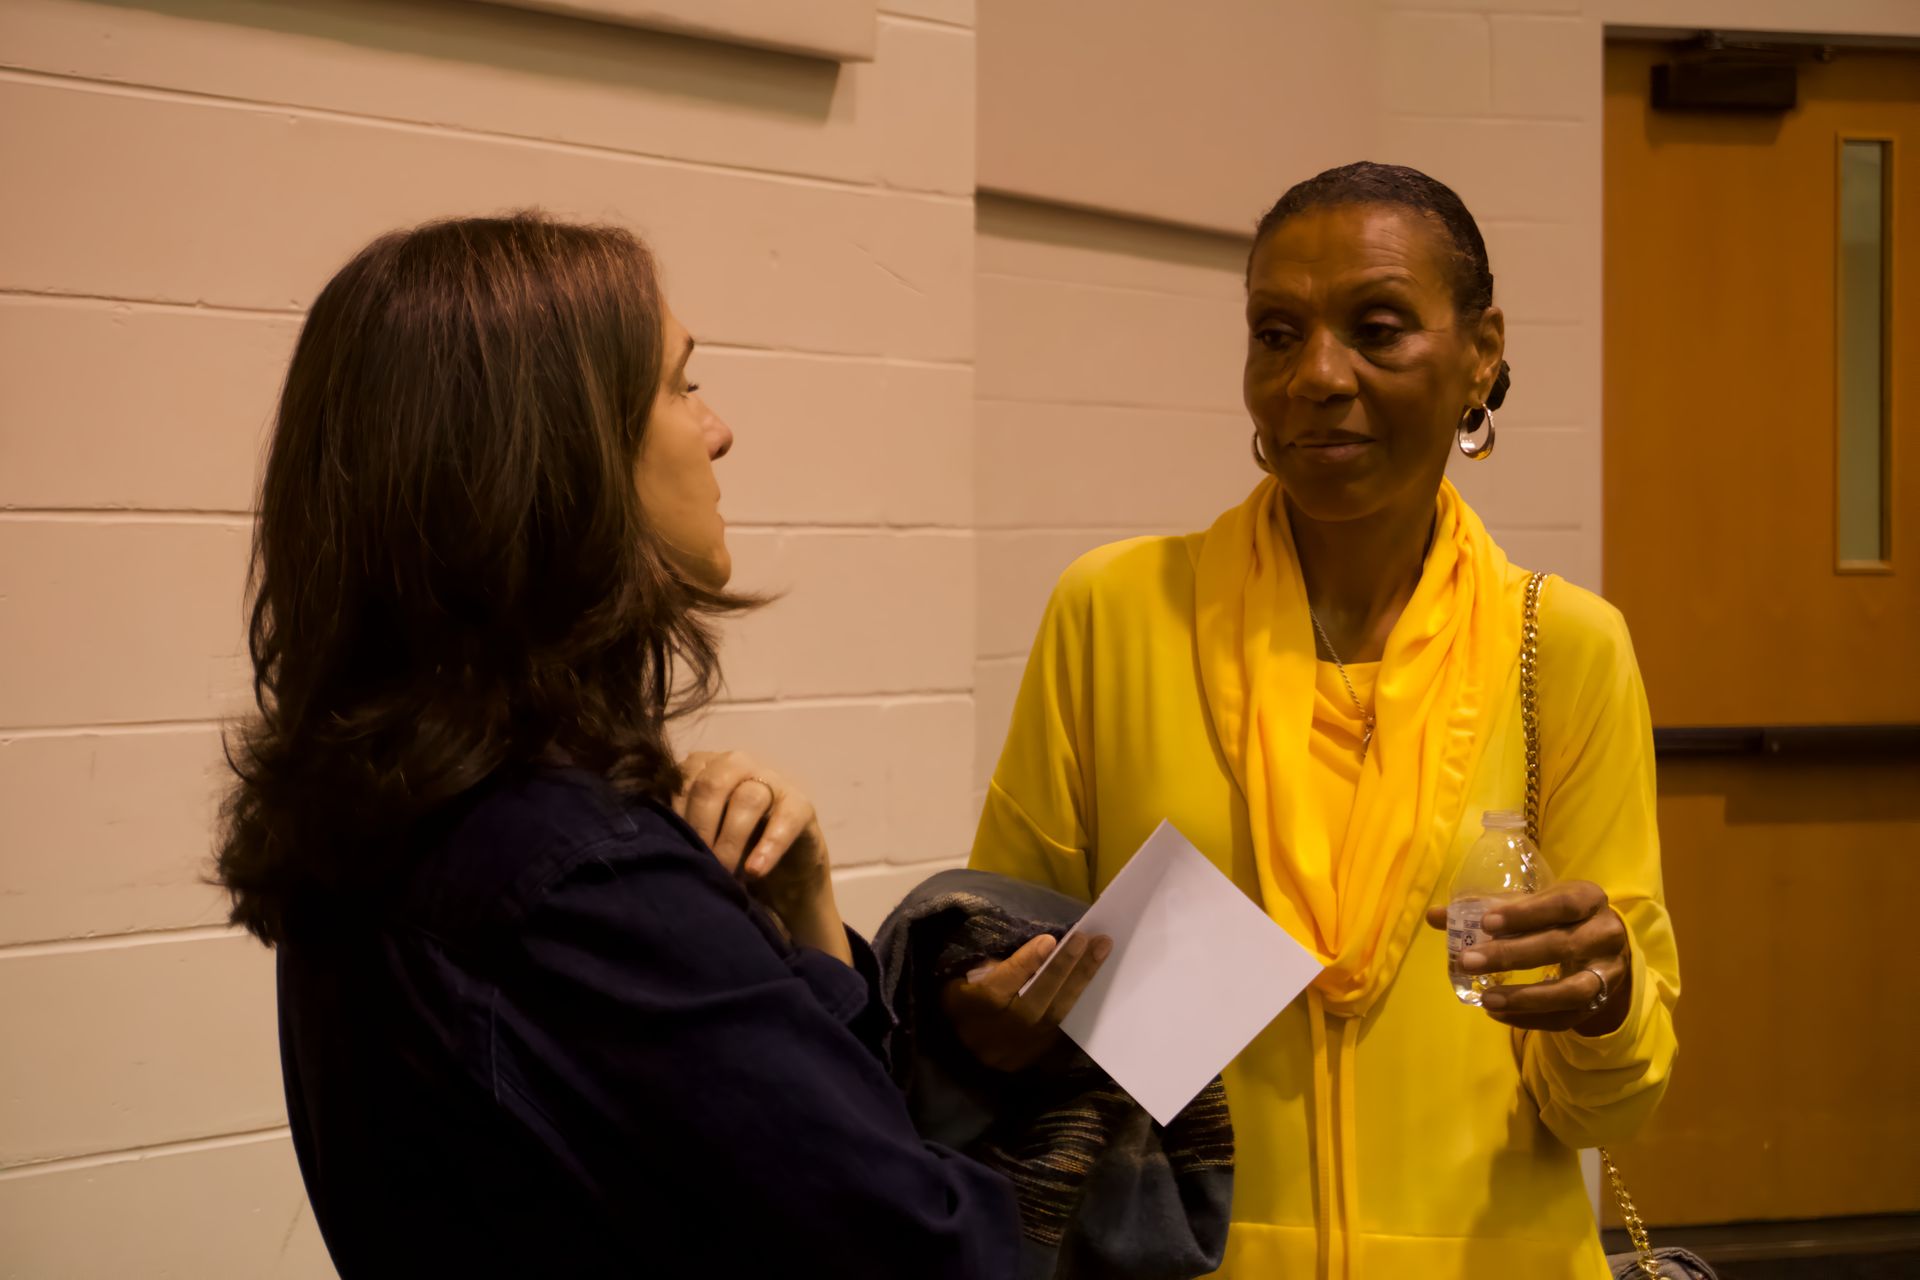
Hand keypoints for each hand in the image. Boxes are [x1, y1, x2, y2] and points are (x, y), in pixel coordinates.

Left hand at [675, 751, 847, 963]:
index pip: (680, 778)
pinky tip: (755, 870)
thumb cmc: (727, 854)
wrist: (780, 878)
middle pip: (712, 782)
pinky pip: (785, 818)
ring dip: (731, 840)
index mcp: (703, 767)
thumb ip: (674, 827)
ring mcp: (771, 781)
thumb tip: (636, 834)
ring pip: (748, 798)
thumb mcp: (697, 839)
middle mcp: (736, 764)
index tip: (668, 849)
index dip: (673, 814)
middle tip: (698, 864)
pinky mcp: (800, 805)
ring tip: (726, 874)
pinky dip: (769, 846)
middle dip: (701, 827)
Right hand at [941, 931, 1111, 1071]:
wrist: (962, 1046)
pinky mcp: (1035, 1055)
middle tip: (1090, 939)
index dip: (1026, 962)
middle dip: (1065, 968)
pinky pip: (1061, 1025)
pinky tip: (1092, 975)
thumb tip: (1038, 950)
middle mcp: (995, 1033)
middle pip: (1035, 1000)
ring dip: (1081, 980)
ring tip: (1101, 950)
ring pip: (1054, 1014)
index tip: (1051, 939)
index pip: (1001, 985)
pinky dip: (1076, 998)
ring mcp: (1017, 1049)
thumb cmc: (962, 999)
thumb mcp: (961, 975)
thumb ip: (993, 964)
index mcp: (969, 1008)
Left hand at [1425, 880, 1630, 1034]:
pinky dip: (1532, 1019)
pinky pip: (1568, 1017)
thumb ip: (1487, 908)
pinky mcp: (1602, 1003)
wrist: (1602, 947)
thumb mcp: (1532, 904)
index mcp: (1589, 899)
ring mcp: (1609, 972)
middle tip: (1469, 961)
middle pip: (1562, 946)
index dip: (1525, 914)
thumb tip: (1435, 916)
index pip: (1562, 904)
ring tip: (1486, 1000)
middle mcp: (1606, 934)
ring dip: (1526, 997)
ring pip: (1573, 990)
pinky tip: (1499, 1014)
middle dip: (1512, 955)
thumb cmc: (1557, 917)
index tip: (1485, 923)